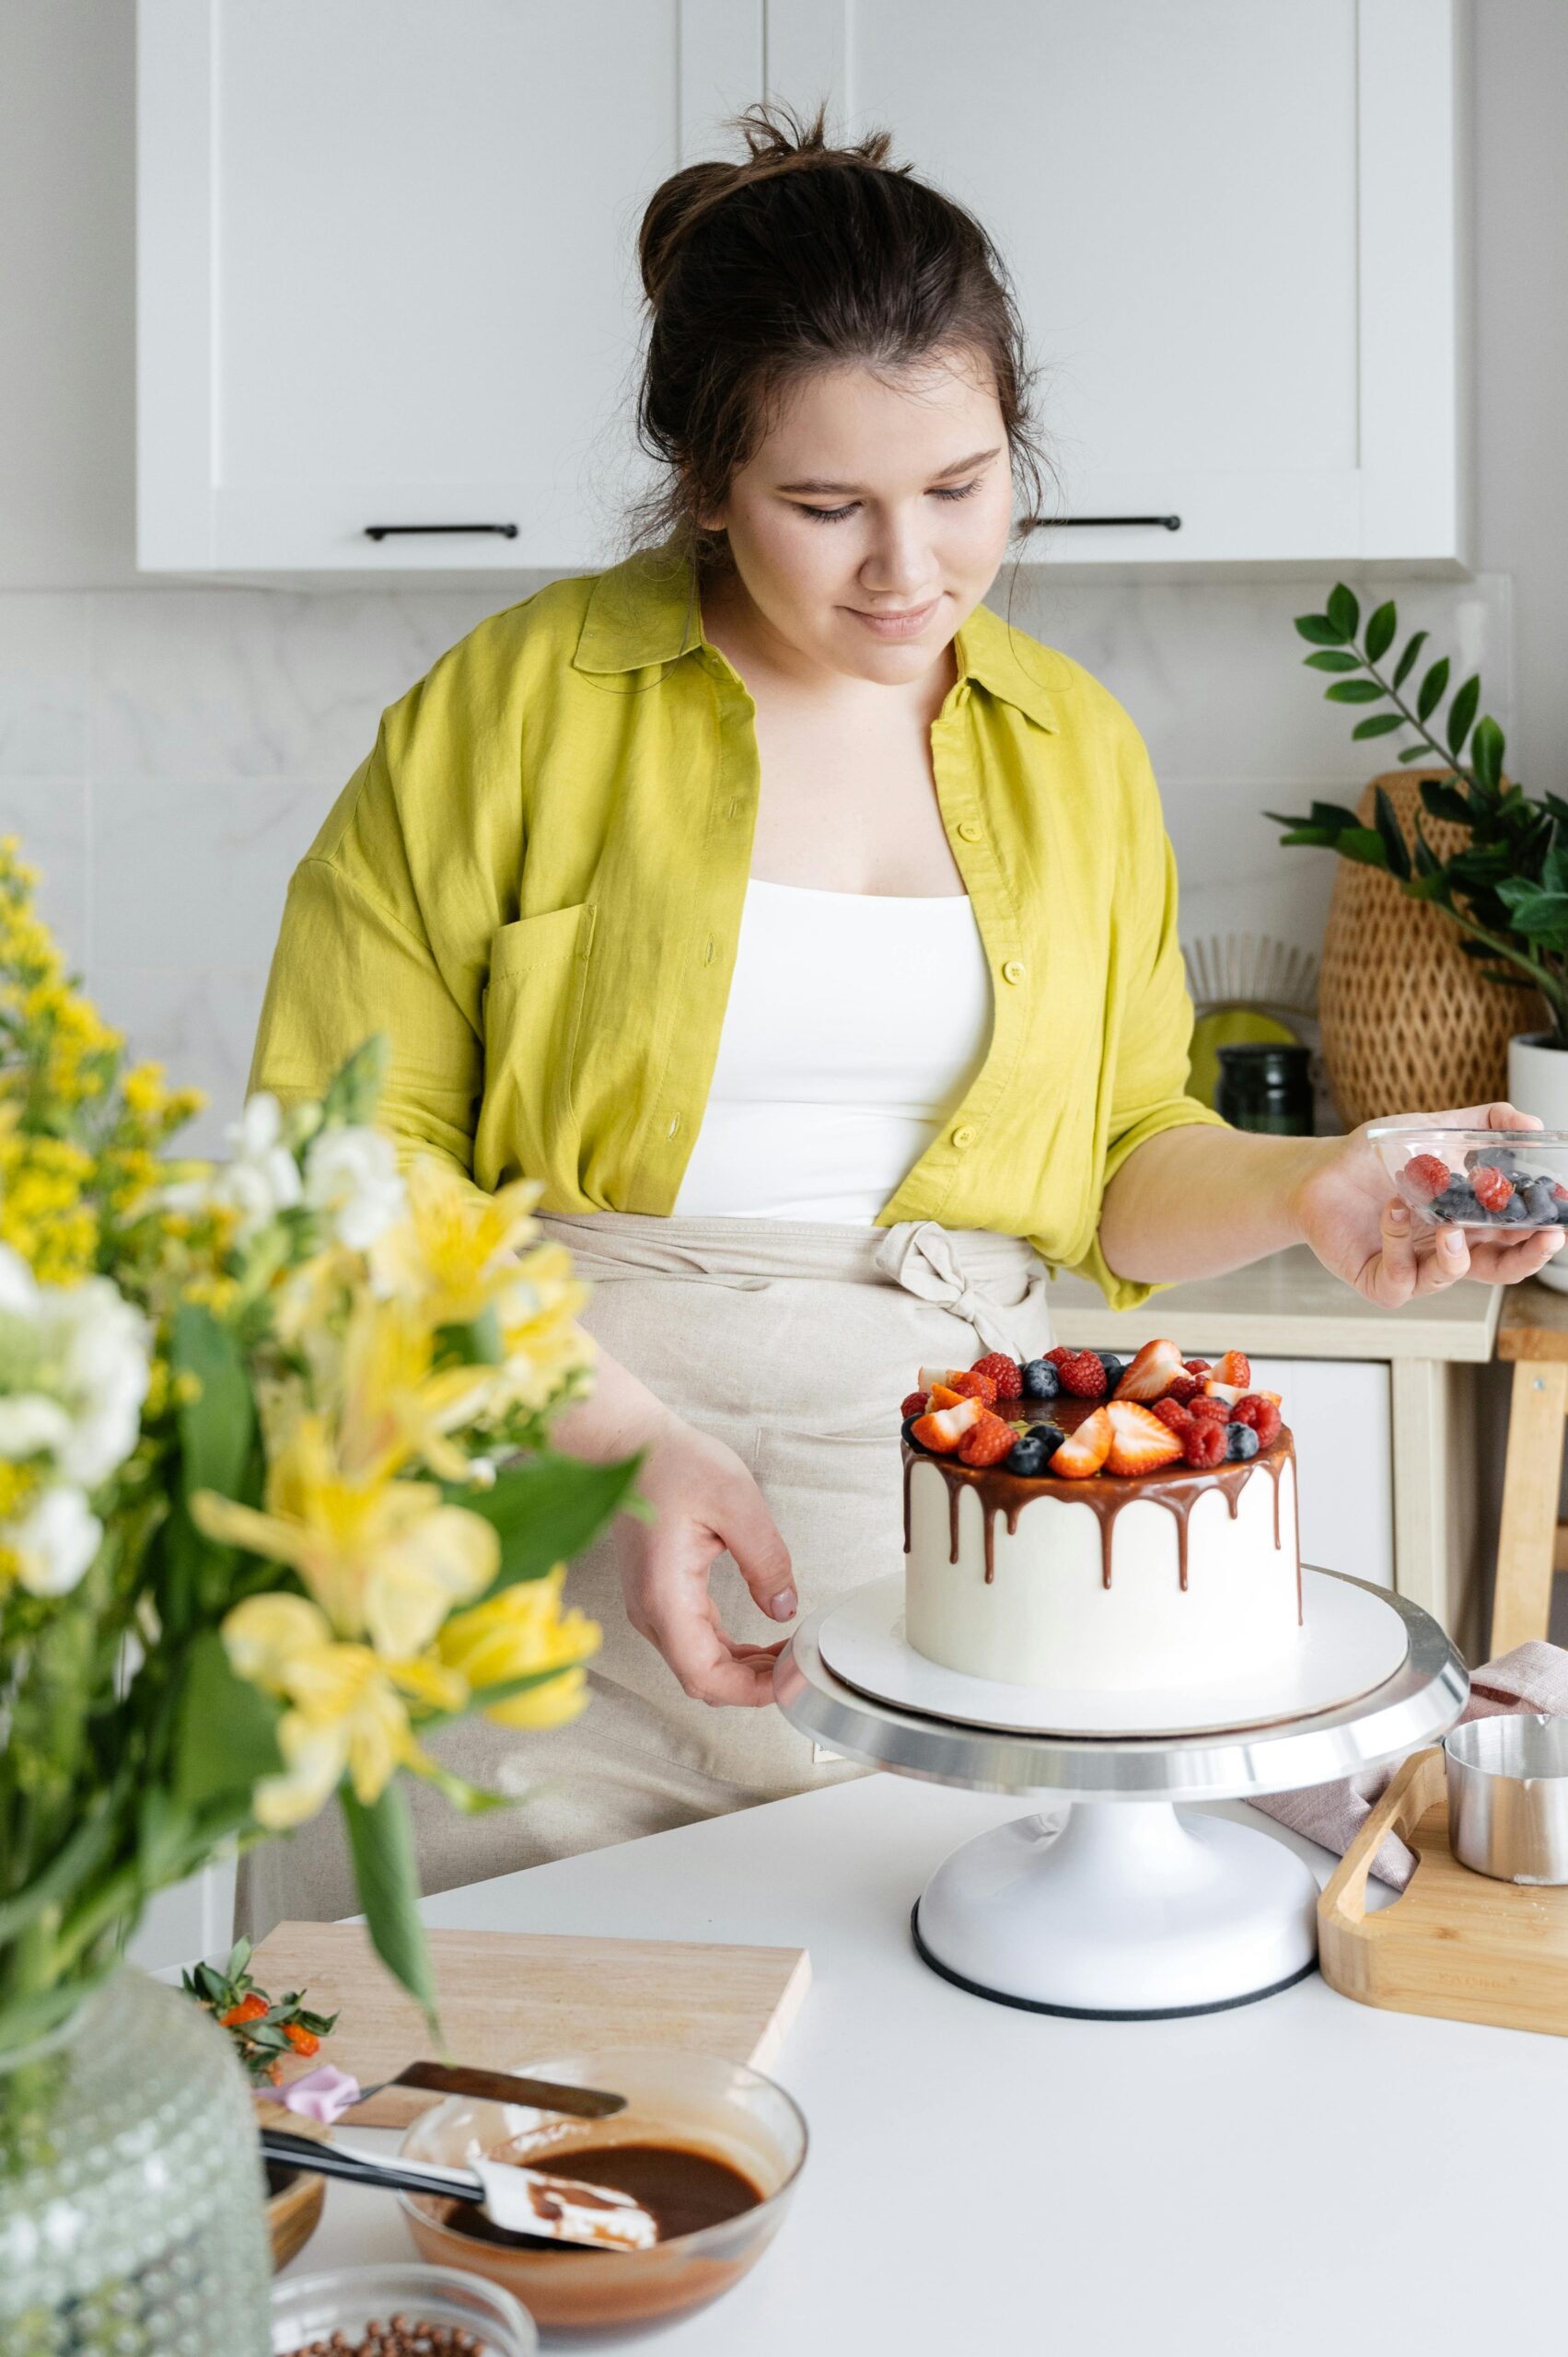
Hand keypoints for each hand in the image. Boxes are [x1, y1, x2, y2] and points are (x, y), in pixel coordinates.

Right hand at [614, 1413, 796, 1707]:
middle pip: (703, 1679)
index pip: (705, 1676)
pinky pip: (695, 1642)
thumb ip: (766, 1561)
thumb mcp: (736, 1503)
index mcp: (666, 1596)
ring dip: (744, 1669)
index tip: (791, 1680)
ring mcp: (652, 1607)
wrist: (628, 1445)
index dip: (751, 1691)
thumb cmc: (672, 1465)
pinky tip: (761, 1642)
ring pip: (699, 1665)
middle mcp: (652, 1612)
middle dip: (755, 1684)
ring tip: (789, 1653)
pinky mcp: (658, 1597)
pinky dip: (729, 1651)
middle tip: (801, 1666)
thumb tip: (784, 1608)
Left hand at [1293, 1100, 1564, 1304]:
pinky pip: (1400, 1277)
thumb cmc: (1377, 1159)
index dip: (1541, 1234)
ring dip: (1455, 1250)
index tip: (1563, 1218)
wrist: (1320, 1171)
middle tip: (1546, 1236)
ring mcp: (1415, 1270)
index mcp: (1469, 1224)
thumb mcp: (1436, 1131)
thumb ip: (1485, 1125)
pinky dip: (1399, 1242)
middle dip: (1527, 1257)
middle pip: (1500, 1268)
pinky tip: (1393, 1209)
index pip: (1516, 1238)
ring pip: (1451, 1276)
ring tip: (1449, 1223)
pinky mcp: (1380, 1281)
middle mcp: (1446, 1251)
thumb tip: (1533, 1124)